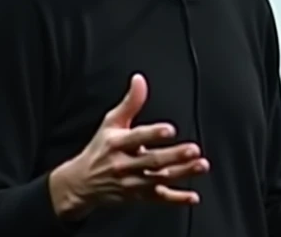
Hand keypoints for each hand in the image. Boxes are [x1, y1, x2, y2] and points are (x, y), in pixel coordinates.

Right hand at [49, 74, 208, 218]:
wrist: (80, 184)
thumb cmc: (100, 149)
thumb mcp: (111, 123)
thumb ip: (130, 102)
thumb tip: (139, 80)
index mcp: (117, 144)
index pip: (136, 138)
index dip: (152, 134)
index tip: (169, 130)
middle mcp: (124, 165)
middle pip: (152, 161)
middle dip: (174, 156)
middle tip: (193, 149)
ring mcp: (132, 183)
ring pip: (160, 179)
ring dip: (182, 173)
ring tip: (201, 165)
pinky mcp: (138, 196)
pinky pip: (159, 199)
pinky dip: (177, 199)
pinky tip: (193, 197)